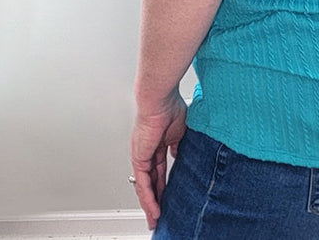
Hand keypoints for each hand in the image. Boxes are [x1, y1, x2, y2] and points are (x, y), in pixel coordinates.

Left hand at [130, 89, 186, 229]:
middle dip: (155, 200)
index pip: (159, 172)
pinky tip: (154, 209)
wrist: (160, 98)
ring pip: (145, 187)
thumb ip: (178, 145)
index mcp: (156, 145)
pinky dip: (149, 198)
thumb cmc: (170, 107)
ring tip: (156, 219)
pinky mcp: (139, 159)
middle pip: (150, 183)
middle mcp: (146, 152)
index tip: (168, 198)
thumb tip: (179, 154)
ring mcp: (141, 157)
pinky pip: (143, 184)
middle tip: (159, 216)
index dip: (162, 186)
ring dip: (151, 204)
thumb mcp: (179, 131)